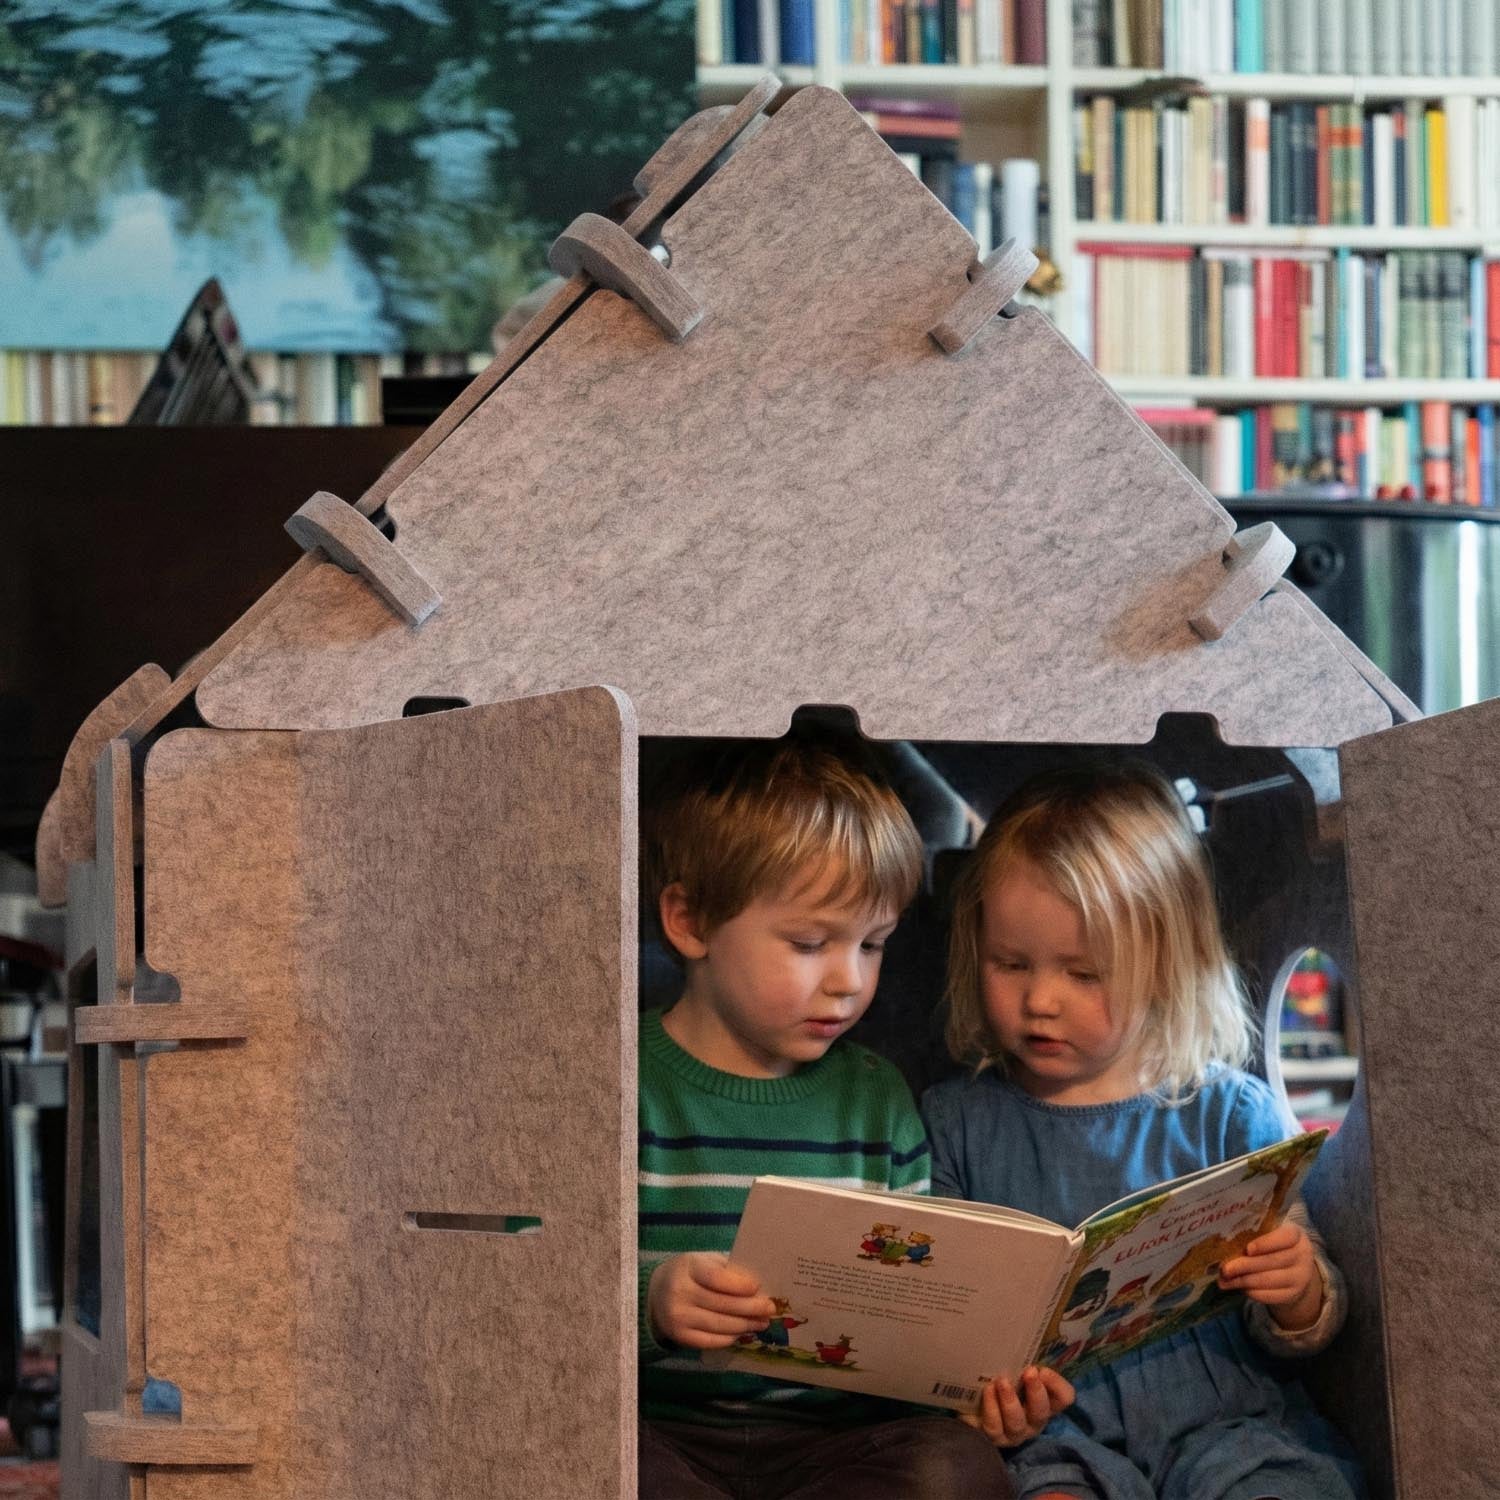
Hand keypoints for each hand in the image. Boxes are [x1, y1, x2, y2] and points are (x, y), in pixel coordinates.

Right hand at [647, 1252, 776, 1349]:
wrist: (656, 1293)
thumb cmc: (690, 1273)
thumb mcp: (704, 1261)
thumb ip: (727, 1271)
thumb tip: (758, 1288)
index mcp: (688, 1267)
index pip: (716, 1278)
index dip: (739, 1285)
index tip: (758, 1288)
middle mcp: (680, 1292)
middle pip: (722, 1304)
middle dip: (751, 1308)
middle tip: (769, 1309)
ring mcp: (678, 1317)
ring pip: (720, 1325)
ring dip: (745, 1325)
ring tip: (761, 1323)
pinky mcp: (679, 1337)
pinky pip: (710, 1341)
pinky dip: (729, 1338)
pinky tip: (741, 1333)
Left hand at [960, 1365, 1073, 1446]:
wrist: (975, 1404)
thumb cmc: (1002, 1383)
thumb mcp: (1017, 1372)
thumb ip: (1026, 1365)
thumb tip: (1028, 1354)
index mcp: (1044, 1403)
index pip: (1064, 1398)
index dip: (1057, 1385)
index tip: (1043, 1370)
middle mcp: (1032, 1421)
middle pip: (1041, 1413)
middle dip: (1036, 1393)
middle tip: (1029, 1372)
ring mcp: (1012, 1432)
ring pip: (1016, 1423)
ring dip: (1010, 1401)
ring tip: (1002, 1381)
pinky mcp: (992, 1436)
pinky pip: (993, 1427)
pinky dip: (991, 1407)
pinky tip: (987, 1390)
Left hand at [1218, 1219, 1322, 1330]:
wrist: (1294, 1267)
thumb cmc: (1273, 1244)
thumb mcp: (1269, 1233)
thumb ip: (1253, 1235)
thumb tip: (1224, 1245)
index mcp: (1296, 1234)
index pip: (1284, 1238)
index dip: (1266, 1244)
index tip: (1247, 1249)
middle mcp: (1303, 1255)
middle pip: (1272, 1261)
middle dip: (1245, 1265)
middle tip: (1225, 1268)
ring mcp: (1301, 1277)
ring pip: (1269, 1280)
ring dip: (1244, 1281)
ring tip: (1225, 1280)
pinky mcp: (1293, 1294)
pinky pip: (1270, 1295)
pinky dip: (1252, 1292)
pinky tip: (1239, 1288)